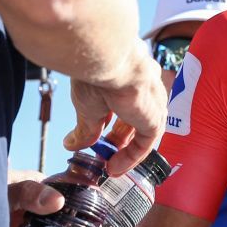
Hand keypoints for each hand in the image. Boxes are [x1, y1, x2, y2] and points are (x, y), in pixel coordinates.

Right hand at [64, 40, 166, 175]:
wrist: (104, 59)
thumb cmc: (94, 70)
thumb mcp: (86, 104)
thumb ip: (85, 126)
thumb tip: (72, 144)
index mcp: (128, 77)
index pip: (124, 103)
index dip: (111, 123)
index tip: (96, 138)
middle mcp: (145, 87)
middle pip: (135, 118)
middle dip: (118, 138)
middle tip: (102, 154)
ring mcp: (153, 101)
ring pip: (144, 130)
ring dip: (126, 150)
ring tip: (108, 165)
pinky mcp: (154, 116)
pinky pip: (147, 142)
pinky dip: (132, 157)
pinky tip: (114, 167)